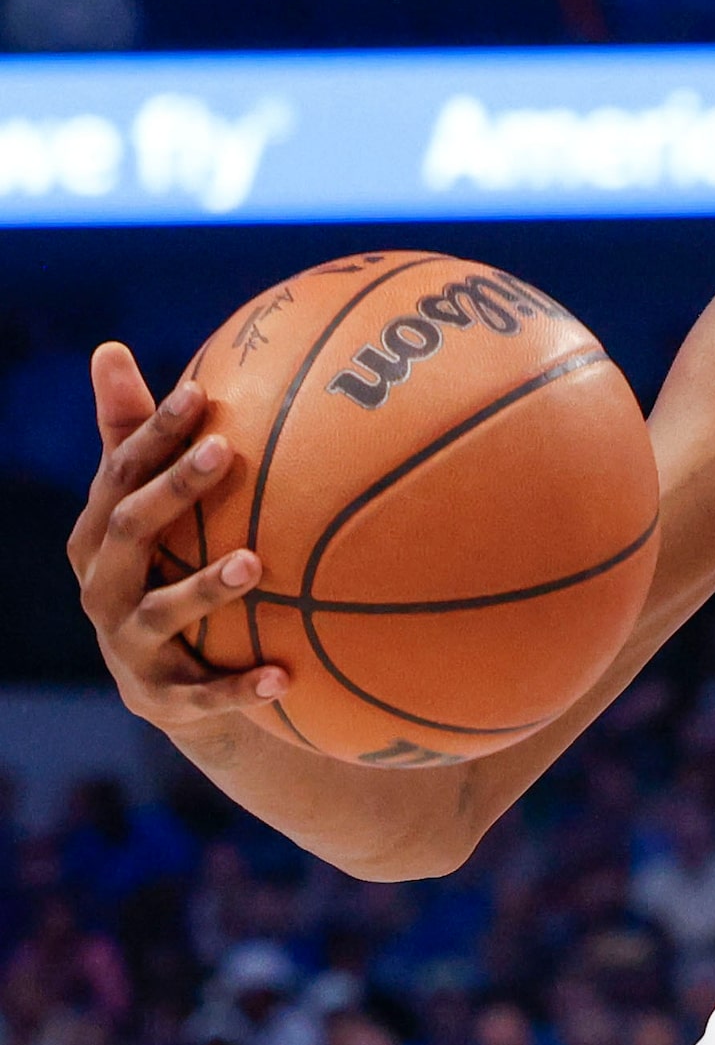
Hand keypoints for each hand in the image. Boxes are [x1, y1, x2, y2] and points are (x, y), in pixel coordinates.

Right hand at [65, 343, 287, 733]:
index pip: (119, 474)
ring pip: (159, 613)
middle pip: (130, 530)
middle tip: (228, 451)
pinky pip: (203, 696)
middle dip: (174, 490)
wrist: (169, 689)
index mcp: (98, 536)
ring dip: (205, 588)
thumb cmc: (163, 569)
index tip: (201, 392)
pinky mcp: (161, 699)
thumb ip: (136, 438)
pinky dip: (241, 688)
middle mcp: (101, 587)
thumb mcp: (151, 508)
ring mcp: (127, 645)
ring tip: (256, 563)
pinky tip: (286, 677)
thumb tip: (107, 346)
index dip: (154, 432)